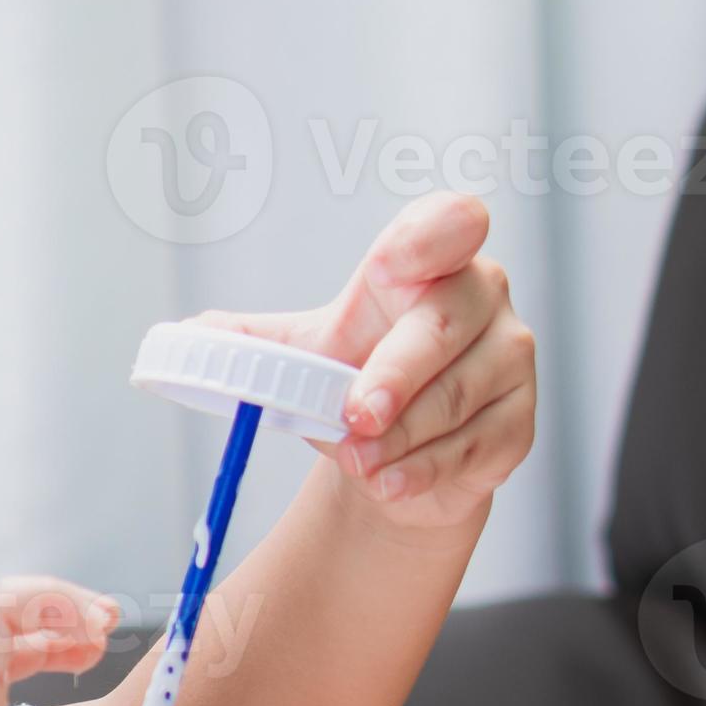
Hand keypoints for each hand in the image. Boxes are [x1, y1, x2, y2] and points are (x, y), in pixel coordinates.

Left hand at [194, 192, 536, 534]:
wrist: (394, 456)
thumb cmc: (352, 379)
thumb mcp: (299, 353)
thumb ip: (248, 341)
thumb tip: (185, 336)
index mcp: (430, 262)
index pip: (451, 223)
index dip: (428, 238)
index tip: (386, 268)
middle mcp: (482, 299)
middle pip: (445, 326)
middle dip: (396, 374)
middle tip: (352, 415)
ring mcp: (509, 359)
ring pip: (458, 396)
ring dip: (400, 436)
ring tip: (357, 463)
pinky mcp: (519, 421)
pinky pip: (474, 446)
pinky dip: (422, 470)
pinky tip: (388, 482)